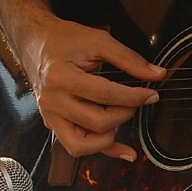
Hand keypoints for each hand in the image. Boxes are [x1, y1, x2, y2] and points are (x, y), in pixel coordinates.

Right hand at [14, 10, 165, 161]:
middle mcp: (53, 102)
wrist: (34, 43)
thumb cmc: (63, 40)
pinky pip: (77, 147)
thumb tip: (157, 75)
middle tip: (135, 102)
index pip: (106, 95)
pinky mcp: (52, 124)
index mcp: (61, 77)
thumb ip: (129, 59)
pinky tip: (123, 150)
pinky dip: (101, 150)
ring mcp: (50, 116)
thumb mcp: (98, 41)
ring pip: (83, 146)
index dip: (135, 97)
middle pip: (98, 123)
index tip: (152, 95)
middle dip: (125, 114)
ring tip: (120, 117)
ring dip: (110, 137)